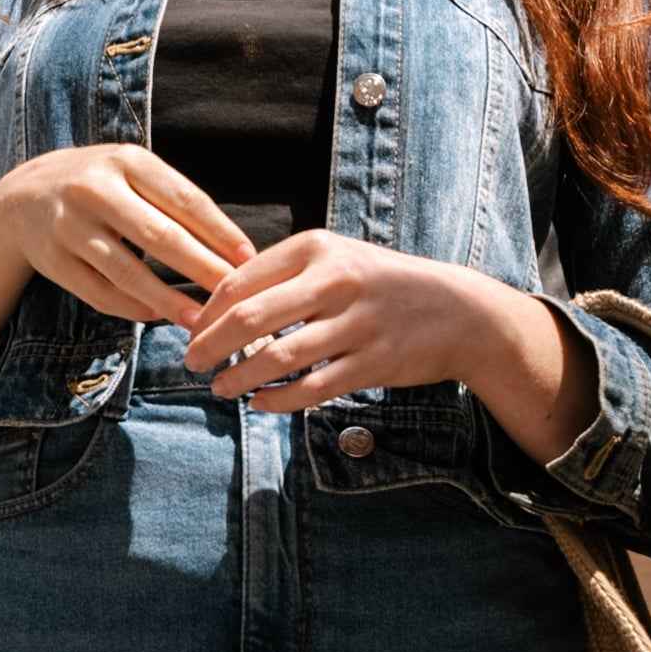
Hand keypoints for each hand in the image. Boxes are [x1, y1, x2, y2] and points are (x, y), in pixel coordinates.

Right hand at [0, 144, 254, 325]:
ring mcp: (69, 225)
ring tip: (200, 320)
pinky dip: (132, 308)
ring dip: (168, 300)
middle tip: (233, 294)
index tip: (248, 258)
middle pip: (159, 236)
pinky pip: (100, 292)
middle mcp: (94, 189)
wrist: (23, 196)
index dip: (219, 231)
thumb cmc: (100, 185)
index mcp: (126, 160)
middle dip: (202, 268)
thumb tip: (232, 247)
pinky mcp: (53, 259)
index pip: (184, 199)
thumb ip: (173, 201)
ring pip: (127, 272)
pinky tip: (158, 316)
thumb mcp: (132, 173)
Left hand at [191, 230, 505, 412]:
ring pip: (277, 358)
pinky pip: (311, 388)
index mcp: (317, 248)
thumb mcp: (338, 258)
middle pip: (249, 318)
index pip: (240, 280)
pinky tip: (260, 403)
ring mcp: (354, 324)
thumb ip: (286, 273)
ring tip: (220, 389)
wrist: (458, 311)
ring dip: (238, 378)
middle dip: (210, 346)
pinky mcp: (371, 363)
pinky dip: (277, 400)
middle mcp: (333, 281)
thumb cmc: (384, 284)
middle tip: (191, 364)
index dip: (207, 311)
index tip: (191, 331)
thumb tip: (223, 301)